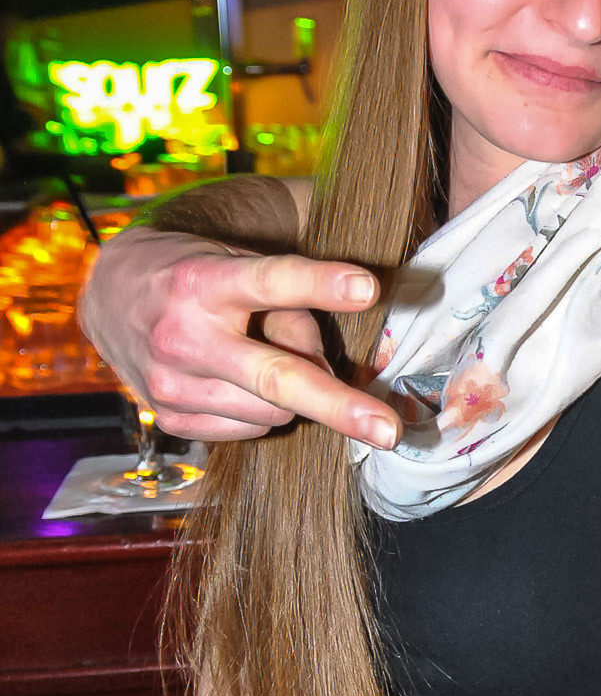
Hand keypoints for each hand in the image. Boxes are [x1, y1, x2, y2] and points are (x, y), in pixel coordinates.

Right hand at [78, 230, 400, 447]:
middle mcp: (182, 335)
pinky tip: (243, 383)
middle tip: (392, 430)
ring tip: (268, 358)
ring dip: (294, 394)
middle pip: (277, 379)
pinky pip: (250, 430)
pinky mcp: (169, 418)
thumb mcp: (239, 265)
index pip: (272, 280)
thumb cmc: (198, 273)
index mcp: (204, 281)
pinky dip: (263, 412)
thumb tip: (329, 373)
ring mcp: (171, 384)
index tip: (369, 287)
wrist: (113, 296)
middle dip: (340, 406)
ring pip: (273, 411)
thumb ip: (289, 310)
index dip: (322, 283)